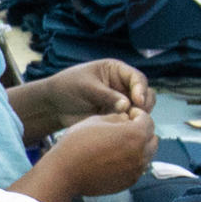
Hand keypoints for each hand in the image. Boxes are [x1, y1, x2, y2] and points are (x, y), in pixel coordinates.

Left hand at [13, 60, 146, 133]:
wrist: (54, 105)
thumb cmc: (68, 87)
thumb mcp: (87, 87)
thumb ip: (107, 95)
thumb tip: (127, 105)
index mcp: (117, 71)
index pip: (137, 79)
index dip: (140, 90)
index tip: (137, 102)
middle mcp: (123, 86)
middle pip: (145, 94)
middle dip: (144, 105)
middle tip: (134, 115)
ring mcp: (122, 102)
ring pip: (141, 110)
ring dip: (138, 117)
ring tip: (126, 122)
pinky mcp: (117, 117)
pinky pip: (130, 122)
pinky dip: (130, 126)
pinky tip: (122, 130)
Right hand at [30, 112, 157, 201]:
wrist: (65, 172)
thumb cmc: (78, 143)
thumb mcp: (96, 120)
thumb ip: (117, 118)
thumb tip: (126, 119)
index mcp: (135, 134)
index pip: (148, 120)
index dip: (137, 114)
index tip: (127, 115)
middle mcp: (141, 153)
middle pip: (152, 138)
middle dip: (142, 131)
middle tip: (125, 129)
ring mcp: (136, 170)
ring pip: (147, 154)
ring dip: (139, 147)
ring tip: (120, 145)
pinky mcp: (129, 181)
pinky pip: (138, 168)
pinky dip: (132, 161)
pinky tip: (115, 159)